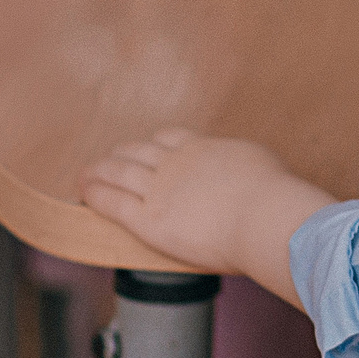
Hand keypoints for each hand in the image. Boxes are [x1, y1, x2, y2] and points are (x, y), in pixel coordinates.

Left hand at [78, 128, 327, 301]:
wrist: (266, 216)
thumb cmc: (275, 196)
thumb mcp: (260, 164)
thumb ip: (245, 168)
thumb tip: (248, 173)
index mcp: (204, 149)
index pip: (169, 138)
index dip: (153, 145)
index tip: (147, 149)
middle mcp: (177, 162)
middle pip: (139, 151)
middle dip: (121, 154)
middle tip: (109, 159)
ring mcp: (161, 189)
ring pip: (121, 171)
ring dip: (100, 170)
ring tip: (87, 173)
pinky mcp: (150, 219)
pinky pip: (113, 202)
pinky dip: (95, 193)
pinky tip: (83, 191)